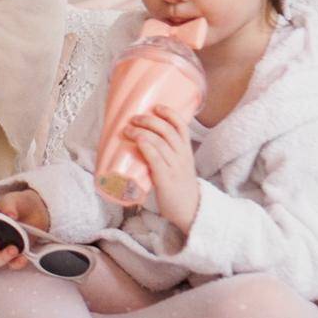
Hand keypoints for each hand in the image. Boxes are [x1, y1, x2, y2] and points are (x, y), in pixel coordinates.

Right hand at [0, 191, 49, 270]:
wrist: (37, 211)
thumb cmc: (17, 204)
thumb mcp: (12, 199)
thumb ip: (8, 204)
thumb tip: (9, 214)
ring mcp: (0, 250)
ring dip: (1, 257)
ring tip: (13, 249)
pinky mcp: (14, 257)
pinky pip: (11, 265)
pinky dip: (16, 263)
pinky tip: (22, 257)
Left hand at [128, 104, 200, 232]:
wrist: (190, 211)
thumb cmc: (178, 186)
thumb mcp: (178, 165)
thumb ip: (165, 152)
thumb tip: (142, 138)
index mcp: (186, 151)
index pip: (181, 126)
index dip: (169, 114)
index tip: (156, 107)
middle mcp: (182, 157)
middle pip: (167, 131)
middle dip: (149, 120)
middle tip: (134, 118)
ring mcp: (175, 168)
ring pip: (160, 143)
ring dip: (142, 132)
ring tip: (128, 129)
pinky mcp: (166, 180)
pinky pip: (157, 160)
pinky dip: (147, 148)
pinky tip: (138, 142)